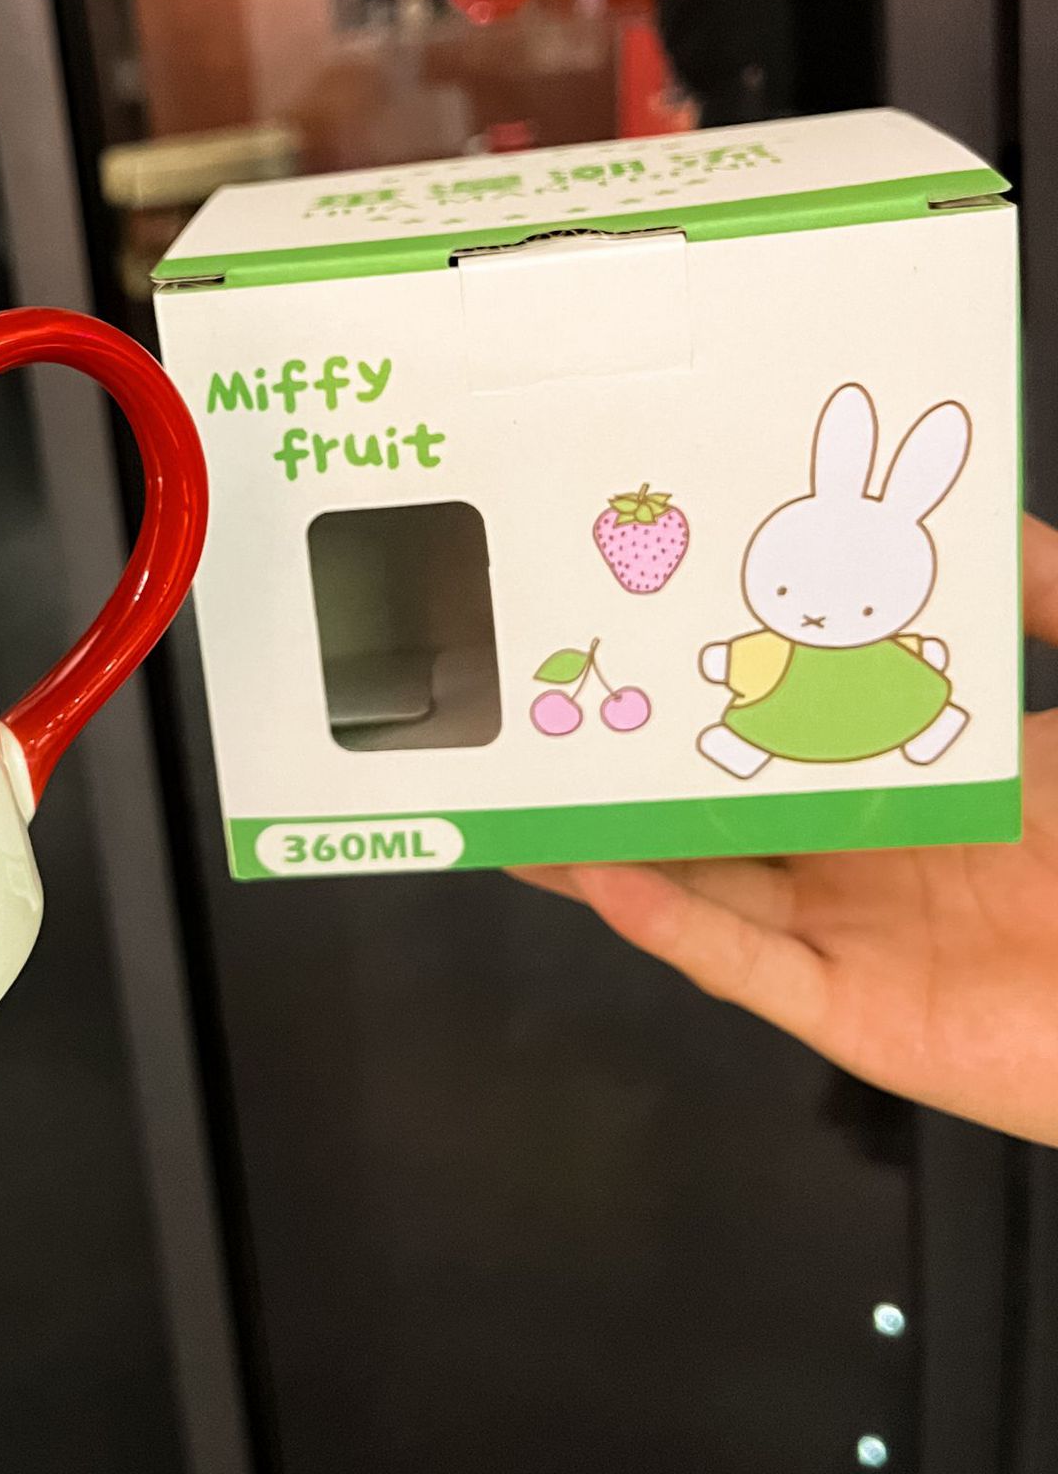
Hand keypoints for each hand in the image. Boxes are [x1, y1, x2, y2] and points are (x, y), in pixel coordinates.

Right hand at [517, 515, 1057, 1147]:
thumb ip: (1054, 602)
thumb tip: (982, 514)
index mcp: (925, 780)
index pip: (792, 720)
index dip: (711, 677)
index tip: (643, 619)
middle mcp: (874, 858)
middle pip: (719, 804)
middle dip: (629, 761)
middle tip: (543, 707)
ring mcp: (859, 940)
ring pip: (704, 882)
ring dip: (611, 843)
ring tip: (527, 794)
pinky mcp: (858, 1018)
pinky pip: (742, 965)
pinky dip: (670, 924)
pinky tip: (604, 876)